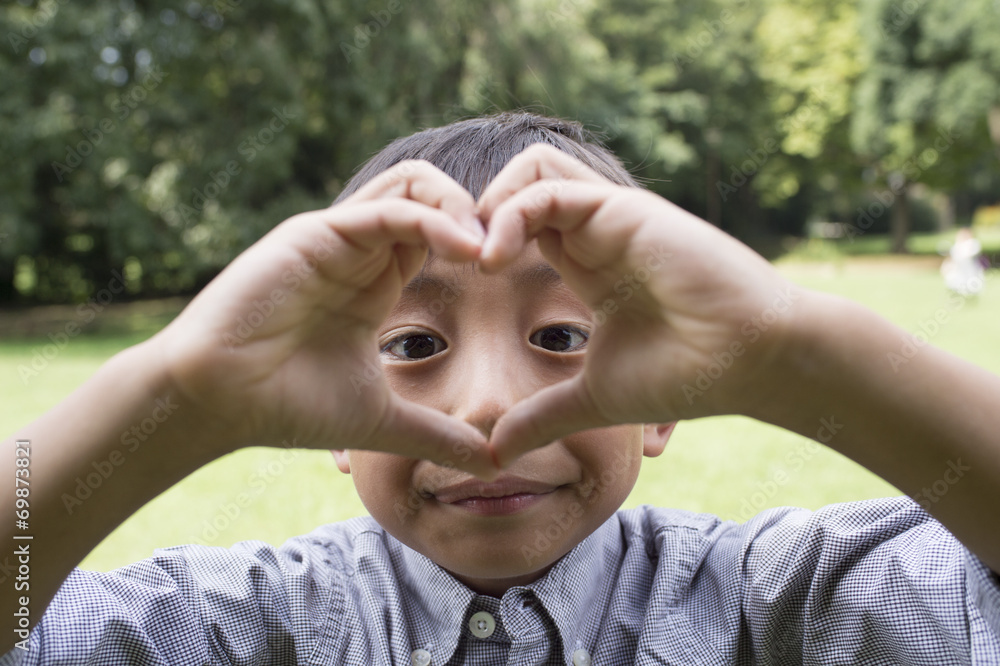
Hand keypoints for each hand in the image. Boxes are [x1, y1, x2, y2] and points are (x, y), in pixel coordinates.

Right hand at [152, 161, 496, 475]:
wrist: (218, 404)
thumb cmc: (287, 405)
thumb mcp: (380, 419)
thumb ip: (436, 435)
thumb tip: (492, 461)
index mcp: (375, 280)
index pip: (441, 233)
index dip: (483, 243)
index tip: (519, 273)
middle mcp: (359, 250)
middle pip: (431, 194)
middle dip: (480, 213)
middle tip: (511, 252)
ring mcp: (336, 237)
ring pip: (411, 185)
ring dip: (460, 206)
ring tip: (491, 248)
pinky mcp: (314, 235)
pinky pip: (384, 210)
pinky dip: (431, 220)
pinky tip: (465, 250)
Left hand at [477, 144, 803, 464]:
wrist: (752, 362)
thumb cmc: (686, 374)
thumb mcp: (594, 398)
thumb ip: (543, 417)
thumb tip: (496, 452)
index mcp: (585, 263)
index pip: (517, 225)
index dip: (476, 243)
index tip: (449, 284)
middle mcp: (594, 231)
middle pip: (518, 184)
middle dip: (472, 213)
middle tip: (451, 263)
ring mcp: (609, 216)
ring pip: (530, 168)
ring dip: (488, 204)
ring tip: (471, 258)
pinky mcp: (625, 210)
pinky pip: (549, 189)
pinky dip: (510, 214)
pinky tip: (493, 260)